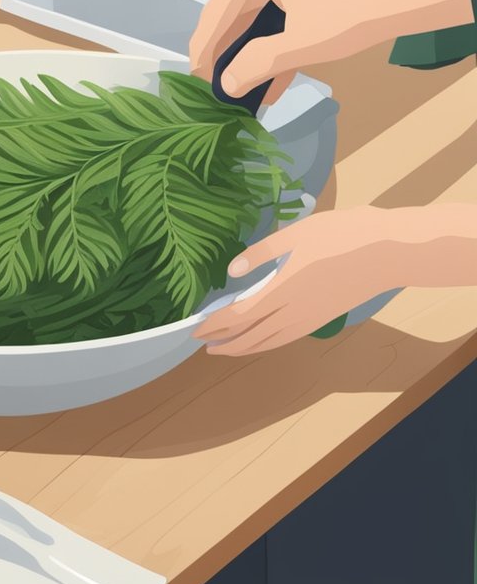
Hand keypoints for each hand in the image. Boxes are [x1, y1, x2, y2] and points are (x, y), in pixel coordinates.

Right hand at [189, 0, 382, 105]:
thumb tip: (224, 88)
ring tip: (236, 98)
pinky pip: (264, 41)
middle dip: (220, 62)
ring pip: (242, 37)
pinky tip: (265, 95)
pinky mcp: (287, 15)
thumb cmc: (346, 17)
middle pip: (223, 28)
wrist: (394, 7)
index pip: (212, 19)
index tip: (199, 84)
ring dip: (241, 67)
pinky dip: (263, 66)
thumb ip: (258, 64)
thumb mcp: (298, 44)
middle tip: (213, 95)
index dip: (204, 53)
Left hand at [194, 207, 407, 356]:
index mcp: (283, 289)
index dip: (215, 324)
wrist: (389, 251)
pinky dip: (265, 344)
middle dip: (223, 341)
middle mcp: (293, 311)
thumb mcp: (296, 234)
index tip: (195, 329)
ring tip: (223, 349)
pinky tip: (258, 341)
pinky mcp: (321, 319)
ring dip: (242, 348)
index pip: (239, 315)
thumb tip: (232, 271)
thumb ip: (261, 254)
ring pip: (268, 342)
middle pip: (249, 335)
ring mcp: (309, 319)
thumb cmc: (343, 235)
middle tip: (201, 344)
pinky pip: (285, 339)